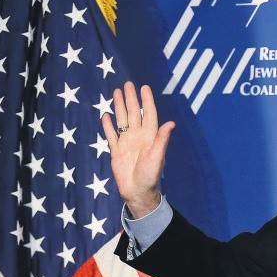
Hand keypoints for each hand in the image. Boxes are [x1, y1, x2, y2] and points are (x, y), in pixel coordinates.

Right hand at [102, 81, 175, 218]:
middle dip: (131, 99)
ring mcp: (127, 143)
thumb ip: (162, 139)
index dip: (147, 101)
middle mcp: (138, 137)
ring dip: (120, 106)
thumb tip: (171, 123)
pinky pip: (112, 135)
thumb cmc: (150, 175)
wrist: (137, 191)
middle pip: (134, 114)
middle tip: (127, 84)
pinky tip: (106, 115)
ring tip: (116, 92)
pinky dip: (108, 125)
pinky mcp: (117, 151)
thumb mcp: (157, 156)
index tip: (144, 87)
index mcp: (150, 138)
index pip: (148, 115)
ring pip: (122, 120)